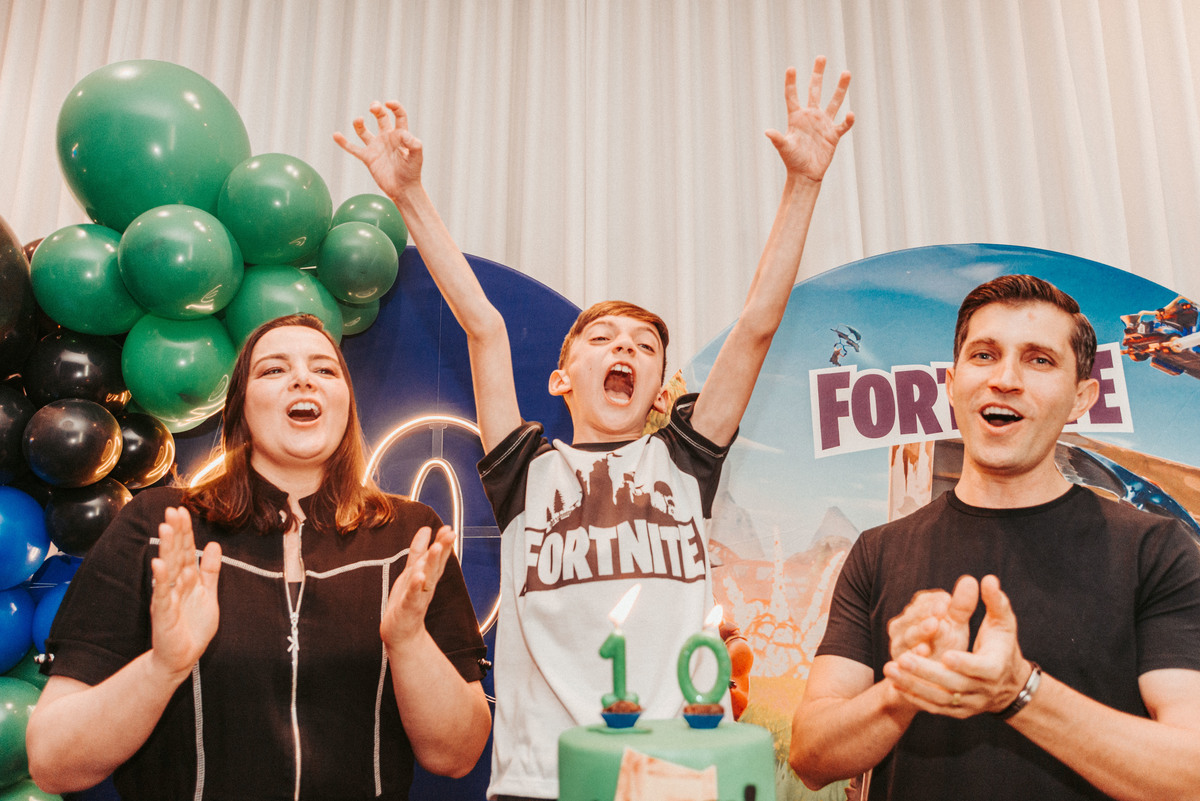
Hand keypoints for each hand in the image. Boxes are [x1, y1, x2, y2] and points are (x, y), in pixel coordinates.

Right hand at [149, 507, 220, 678]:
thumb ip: (210, 570)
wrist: (183, 656)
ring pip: (167, 569)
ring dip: (166, 549)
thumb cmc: (193, 625)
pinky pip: (163, 594)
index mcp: (186, 578)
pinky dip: (161, 580)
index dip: (185, 531)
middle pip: (175, 554)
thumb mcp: (208, 593)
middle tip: (172, 511)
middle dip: (174, 533)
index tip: (182, 510)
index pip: (185, 550)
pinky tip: (159, 564)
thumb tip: (212, 543)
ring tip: (165, 529)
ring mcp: (167, 597)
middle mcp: (175, 584)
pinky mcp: (163, 614)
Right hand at [334, 101, 423, 198]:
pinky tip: (336, 135)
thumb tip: (403, 134)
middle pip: (381, 117)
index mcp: (400, 135)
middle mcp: (387, 138)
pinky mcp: (368, 158)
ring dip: (359, 123)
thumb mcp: (416, 157)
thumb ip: (413, 144)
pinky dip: (343, 142)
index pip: (398, 115)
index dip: (394, 107)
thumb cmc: (412, 173)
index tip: (388, 104)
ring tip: (359, 120)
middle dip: (376, 109)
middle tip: (373, 107)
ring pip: (363, 131)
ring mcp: (376, 147)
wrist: (403, 190)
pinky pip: (353, 148)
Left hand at [380, 526, 455, 647]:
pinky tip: (419, 576)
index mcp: (428, 576)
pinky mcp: (408, 608)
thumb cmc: (407, 600)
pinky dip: (416, 586)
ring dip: (432, 563)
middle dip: (443, 549)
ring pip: (427, 578)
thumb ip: (419, 550)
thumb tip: (426, 529)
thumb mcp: (412, 571)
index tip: (448, 528)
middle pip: (436, 565)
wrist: (401, 633)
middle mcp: (426, 585)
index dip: (443, 542)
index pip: (438, 557)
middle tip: (450, 533)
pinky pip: (413, 596)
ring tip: (436, 548)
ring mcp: (418, 597)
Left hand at [765, 56, 853, 183]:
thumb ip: (778, 139)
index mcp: (796, 118)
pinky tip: (850, 114)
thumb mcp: (785, 149)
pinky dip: (847, 120)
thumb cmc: (792, 162)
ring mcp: (823, 124)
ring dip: (840, 88)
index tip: (791, 68)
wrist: (806, 175)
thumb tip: (768, 132)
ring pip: (833, 101)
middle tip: (821, 57)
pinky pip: (843, 124)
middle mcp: (811, 117)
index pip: (792, 96)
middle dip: (818, 74)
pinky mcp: (833, 134)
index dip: (791, 83)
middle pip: (814, 90)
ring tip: (846, 72)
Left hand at [884, 575, 1029, 717]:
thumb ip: (995, 602)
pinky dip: (914, 697)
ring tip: (889, 669)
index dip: (963, 663)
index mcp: (995, 668)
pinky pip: (934, 707)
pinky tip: (895, 682)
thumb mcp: (1004, 624)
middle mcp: (983, 690)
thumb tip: (988, 579)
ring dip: (913, 685)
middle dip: (926, 672)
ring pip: (939, 699)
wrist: (1009, 685)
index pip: (980, 668)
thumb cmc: (1003, 646)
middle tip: (901, 658)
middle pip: (953, 685)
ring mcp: (969, 704)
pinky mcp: (958, 711)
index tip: (944, 654)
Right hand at [887, 575, 977, 661]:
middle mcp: (903, 624)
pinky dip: (914, 653)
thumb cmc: (946, 645)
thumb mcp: (956, 625)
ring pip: (907, 634)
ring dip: (919, 630)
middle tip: (941, 611)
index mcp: (917, 610)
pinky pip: (904, 655)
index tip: (948, 600)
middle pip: (913, 615)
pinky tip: (924, 651)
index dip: (935, 601)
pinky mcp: (897, 661)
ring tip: (934, 625)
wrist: (931, 679)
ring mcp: (898, 642)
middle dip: (926, 613)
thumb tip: (970, 579)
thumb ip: (961, 604)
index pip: (924, 601)